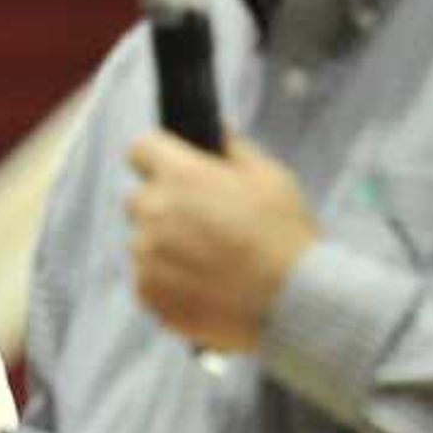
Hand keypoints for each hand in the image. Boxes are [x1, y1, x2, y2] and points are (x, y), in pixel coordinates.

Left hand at [126, 131, 316, 353]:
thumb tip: (216, 130)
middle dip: (164, 206)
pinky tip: (202, 287)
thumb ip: (235, 148)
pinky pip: (147, 280)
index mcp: (180, 176)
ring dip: (165, 247)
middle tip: (203, 223)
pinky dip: (167, 283)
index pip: (141, 149)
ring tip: (208, 263)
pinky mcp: (148, 293)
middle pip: (140, 199)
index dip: (158, 157)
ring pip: (144, 242)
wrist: (292, 303)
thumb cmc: (285, 235)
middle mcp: (154, 212)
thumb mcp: (270, 177)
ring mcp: (147, 256)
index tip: (173, 170)